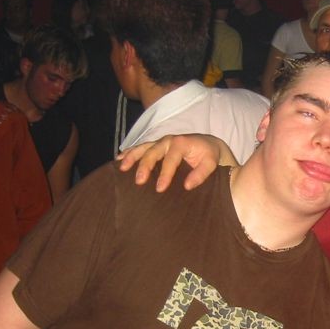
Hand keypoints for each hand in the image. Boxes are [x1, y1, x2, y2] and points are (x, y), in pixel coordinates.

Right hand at [117, 134, 231, 191]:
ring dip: (131, 157)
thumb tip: (187, 186)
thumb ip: (201, 174)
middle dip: (144, 166)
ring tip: (122, 168)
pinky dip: (129, 153)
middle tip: (139, 182)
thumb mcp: (211, 164)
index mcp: (181, 143)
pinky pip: (140, 148)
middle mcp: (168, 140)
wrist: (208, 145)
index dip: (165, 174)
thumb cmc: (209, 156)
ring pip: (143, 147)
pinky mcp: (155, 145)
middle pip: (153, 152)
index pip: (171, 159)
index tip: (160, 189)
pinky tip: (118, 160)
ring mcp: (160, 142)